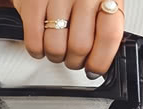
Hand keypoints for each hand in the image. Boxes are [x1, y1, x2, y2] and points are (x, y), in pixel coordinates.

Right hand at [0, 0, 123, 72]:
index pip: (109, 36)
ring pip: (56, 47)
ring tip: (58, 47)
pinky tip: (42, 43)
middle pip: (80, 46)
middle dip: (75, 61)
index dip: (100, 60)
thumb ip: (105, 31)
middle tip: (73, 57)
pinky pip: (34, 41)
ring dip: (56, 56)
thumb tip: (100, 62)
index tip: (93, 68)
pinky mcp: (34, 1)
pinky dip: (37, 50)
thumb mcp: (101, 5)